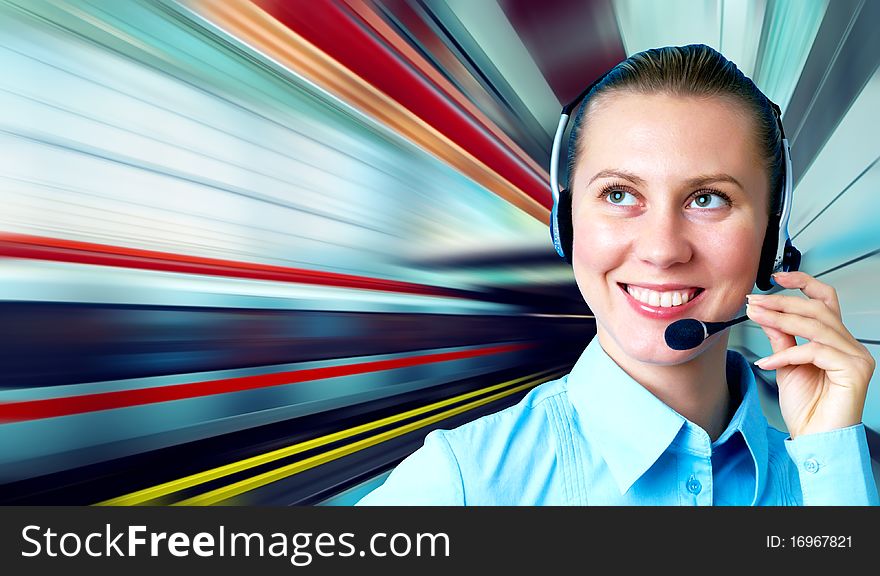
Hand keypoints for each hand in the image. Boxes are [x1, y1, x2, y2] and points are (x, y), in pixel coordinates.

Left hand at [745, 271, 874, 438]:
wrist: (815, 439)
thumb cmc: (807, 408)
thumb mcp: (785, 365)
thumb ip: (781, 339)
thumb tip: (766, 314)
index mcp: (835, 341)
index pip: (825, 300)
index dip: (803, 283)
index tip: (776, 277)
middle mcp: (850, 345)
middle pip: (818, 308)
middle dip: (782, 303)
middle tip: (754, 303)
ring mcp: (856, 357)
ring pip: (816, 326)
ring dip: (781, 320)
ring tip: (756, 319)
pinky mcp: (854, 370)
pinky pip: (815, 351)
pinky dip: (787, 355)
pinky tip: (767, 363)